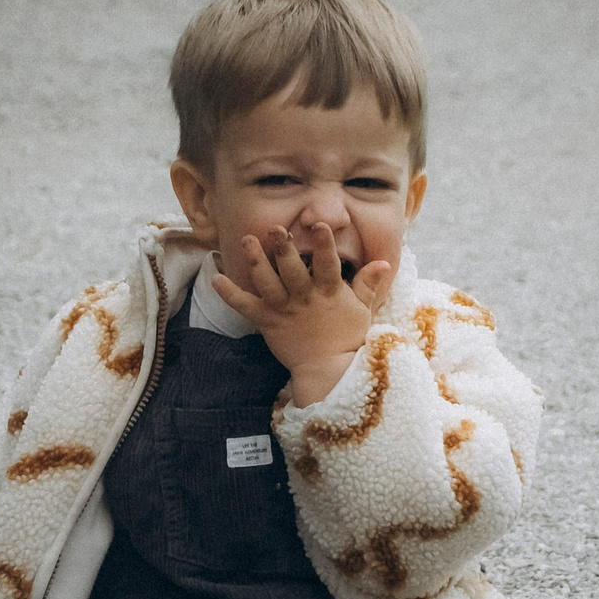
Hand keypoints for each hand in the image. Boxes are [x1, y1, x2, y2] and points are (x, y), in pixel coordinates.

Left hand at [211, 222, 394, 404]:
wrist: (328, 372)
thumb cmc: (347, 338)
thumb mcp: (362, 310)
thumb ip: (368, 284)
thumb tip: (383, 262)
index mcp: (329, 292)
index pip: (328, 265)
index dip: (324, 246)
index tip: (319, 226)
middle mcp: (304, 298)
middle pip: (292, 270)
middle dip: (284, 248)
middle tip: (276, 229)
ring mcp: (283, 310)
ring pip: (267, 282)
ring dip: (256, 261)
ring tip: (247, 240)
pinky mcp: (267, 322)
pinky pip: (245, 307)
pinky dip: (230, 294)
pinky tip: (216, 278)